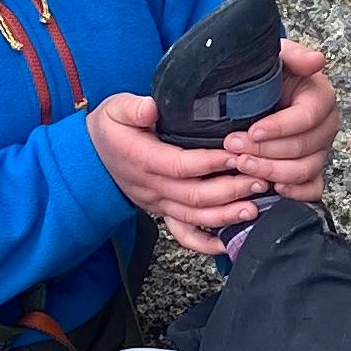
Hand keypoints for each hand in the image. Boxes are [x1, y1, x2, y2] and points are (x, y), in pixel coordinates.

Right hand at [87, 96, 267, 254]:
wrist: (91, 158)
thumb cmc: (110, 130)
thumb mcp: (115, 109)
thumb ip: (133, 108)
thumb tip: (151, 107)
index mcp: (143, 159)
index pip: (181, 165)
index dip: (211, 162)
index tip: (236, 154)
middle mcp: (152, 187)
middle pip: (195, 196)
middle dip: (230, 190)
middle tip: (258, 180)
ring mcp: (158, 203)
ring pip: (194, 217)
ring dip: (226, 215)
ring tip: (254, 208)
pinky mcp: (162, 212)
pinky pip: (184, 234)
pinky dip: (206, 243)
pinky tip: (228, 242)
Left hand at [227, 41, 334, 200]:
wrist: (256, 90)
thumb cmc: (267, 73)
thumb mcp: (276, 55)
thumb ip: (294, 55)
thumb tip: (315, 61)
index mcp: (320, 96)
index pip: (307, 116)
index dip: (280, 127)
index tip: (251, 131)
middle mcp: (325, 126)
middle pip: (304, 147)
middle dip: (266, 151)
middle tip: (234, 147)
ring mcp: (319, 150)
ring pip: (305, 169)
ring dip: (272, 171)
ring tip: (242, 165)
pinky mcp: (311, 170)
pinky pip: (312, 189)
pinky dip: (295, 192)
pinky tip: (272, 188)